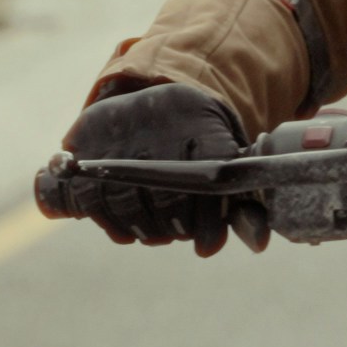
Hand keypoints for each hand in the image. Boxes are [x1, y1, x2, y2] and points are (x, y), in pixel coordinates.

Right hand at [45, 83, 260, 255]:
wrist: (155, 99)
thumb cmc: (199, 140)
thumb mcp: (225, 160)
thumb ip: (243, 203)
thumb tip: (258, 243)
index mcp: (201, 119)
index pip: (208, 177)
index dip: (208, 219)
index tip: (207, 246)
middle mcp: (158, 118)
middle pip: (165, 190)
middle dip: (173, 226)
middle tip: (178, 235)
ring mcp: (119, 124)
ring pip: (124, 195)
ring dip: (142, 227)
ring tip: (154, 234)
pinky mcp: (88, 132)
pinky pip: (92, 192)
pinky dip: (109, 221)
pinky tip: (127, 229)